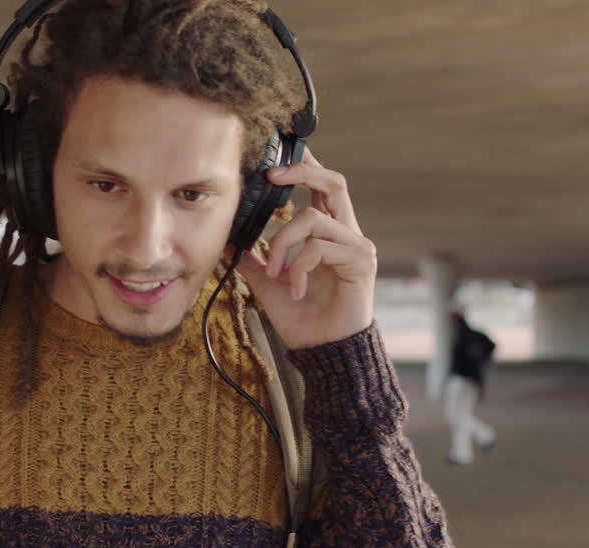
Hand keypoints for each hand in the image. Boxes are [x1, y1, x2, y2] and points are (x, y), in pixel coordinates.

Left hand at [229, 147, 375, 349]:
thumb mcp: (267, 282)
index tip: (276, 156)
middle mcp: (347, 234)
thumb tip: (227, 238)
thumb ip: (252, 257)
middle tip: (270, 176)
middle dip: (302, 170)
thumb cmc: (302, 317)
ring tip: (274, 273)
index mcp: (328, 234)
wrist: (323, 350)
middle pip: (334, 181)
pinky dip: (298, 266)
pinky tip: (295, 289)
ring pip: (314, 217)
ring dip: (283, 242)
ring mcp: (357, 246)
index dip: (305, 165)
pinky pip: (320, 247)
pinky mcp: (361, 262)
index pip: (322, 187)